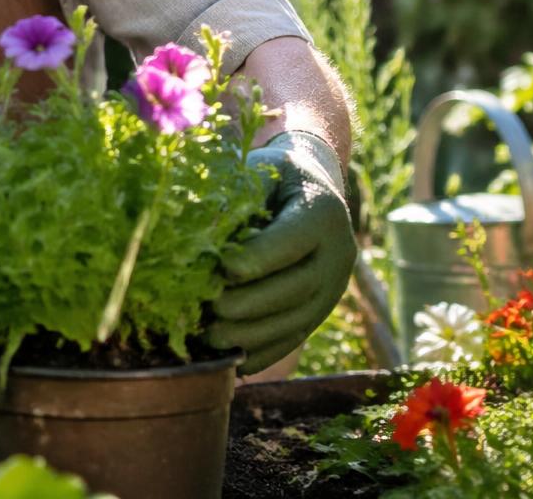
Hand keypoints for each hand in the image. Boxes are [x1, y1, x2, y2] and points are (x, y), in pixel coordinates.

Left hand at [207, 130, 355, 373]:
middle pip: (297, 288)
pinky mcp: (321, 312)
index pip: (292, 241)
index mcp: (323, 211)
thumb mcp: (255, 171)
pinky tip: (231, 362)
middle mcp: (338, 253)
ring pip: (297, 321)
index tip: (223, 268)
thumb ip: (232, 198)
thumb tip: (194, 235)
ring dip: (253, 336)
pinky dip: (263, 353)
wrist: (308, 186)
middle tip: (211, 311)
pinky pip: (294, 338)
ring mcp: (333, 288)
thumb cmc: (269, 174)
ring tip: (211, 340)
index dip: (259, 258)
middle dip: (252, 305)